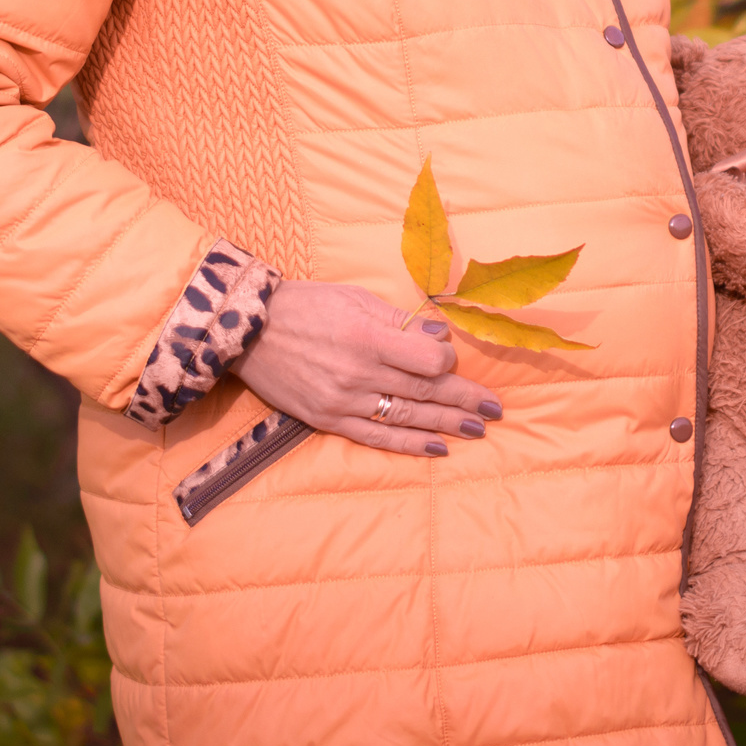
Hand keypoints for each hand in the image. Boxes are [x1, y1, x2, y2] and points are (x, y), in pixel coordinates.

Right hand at [230, 280, 500, 456]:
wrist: (249, 331)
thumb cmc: (306, 305)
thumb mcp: (354, 298)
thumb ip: (400, 321)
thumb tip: (440, 337)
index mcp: (367, 338)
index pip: (428, 362)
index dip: (449, 364)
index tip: (455, 363)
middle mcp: (359, 374)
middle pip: (425, 392)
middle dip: (464, 401)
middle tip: (496, 410)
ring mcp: (343, 401)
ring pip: (407, 417)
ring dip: (447, 425)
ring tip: (478, 429)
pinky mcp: (328, 419)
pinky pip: (377, 437)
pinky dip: (410, 444)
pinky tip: (438, 447)